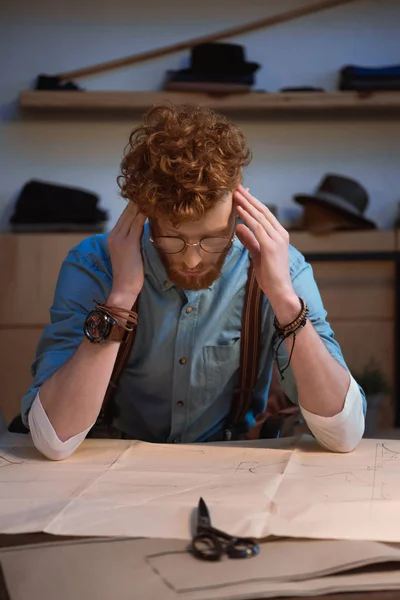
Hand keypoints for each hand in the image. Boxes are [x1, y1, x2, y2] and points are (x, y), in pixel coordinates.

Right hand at [107, 202, 146, 308]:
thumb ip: (135, 240)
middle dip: (138, 200)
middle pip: (128, 212)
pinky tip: (152, 207)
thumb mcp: (131, 253)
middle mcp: (115, 234)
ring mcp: (120, 238)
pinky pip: (137, 223)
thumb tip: (146, 229)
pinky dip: (144, 214)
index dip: (135, 204)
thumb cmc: (130, 275)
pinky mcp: (128, 243)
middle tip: (151, 188)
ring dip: (142, 204)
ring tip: (153, 194)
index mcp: (114, 236)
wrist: (124, 287)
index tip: (146, 195)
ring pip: (132, 215)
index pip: (125, 216)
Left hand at [234, 185, 299, 321]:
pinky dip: (247, 217)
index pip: (265, 214)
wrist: (280, 290)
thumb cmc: (270, 276)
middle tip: (236, 187)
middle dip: (249, 198)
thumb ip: (249, 240)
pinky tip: (239, 210)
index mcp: (279, 235)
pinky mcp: (271, 246)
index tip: (241, 194)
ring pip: (259, 217)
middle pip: (262, 211)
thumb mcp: (257, 254)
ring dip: (246, 204)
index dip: (253, 202)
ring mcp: (277, 239)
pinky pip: (257, 228)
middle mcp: (280, 234)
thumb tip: (238, 227)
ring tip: (235, 194)